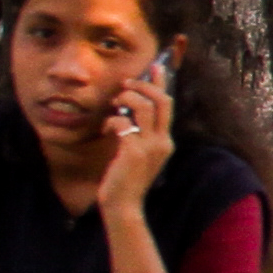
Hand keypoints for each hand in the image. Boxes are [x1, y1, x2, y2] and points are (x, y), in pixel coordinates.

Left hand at [102, 47, 180, 216]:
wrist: (123, 206)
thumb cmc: (125, 179)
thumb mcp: (137, 154)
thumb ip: (138, 134)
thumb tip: (126, 112)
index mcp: (165, 141)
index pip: (167, 105)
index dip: (161, 83)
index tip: (155, 66)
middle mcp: (162, 142)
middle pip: (161, 101)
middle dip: (143, 86)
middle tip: (125, 84)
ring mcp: (149, 147)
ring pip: (144, 107)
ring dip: (126, 99)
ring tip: (114, 103)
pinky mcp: (133, 153)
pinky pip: (122, 123)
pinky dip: (112, 120)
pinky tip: (105, 128)